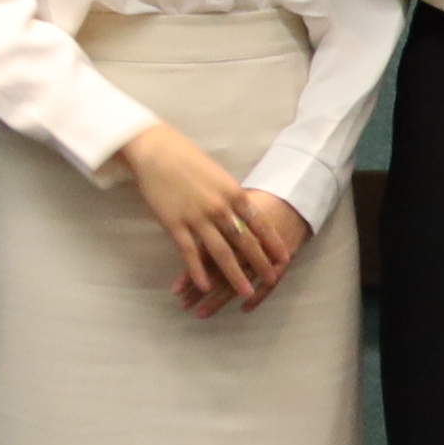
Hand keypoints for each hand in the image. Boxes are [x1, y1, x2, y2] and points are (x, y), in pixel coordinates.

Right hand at [112, 121, 304, 315]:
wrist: (158, 152)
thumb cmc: (190, 162)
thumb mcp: (220, 177)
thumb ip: (233, 197)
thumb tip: (245, 213)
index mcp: (235, 194)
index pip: (261, 224)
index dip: (273, 243)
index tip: (285, 258)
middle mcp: (221, 208)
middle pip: (246, 242)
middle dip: (261, 264)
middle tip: (273, 280)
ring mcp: (198, 217)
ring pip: (221, 252)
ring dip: (235, 275)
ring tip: (246, 292)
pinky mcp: (174, 224)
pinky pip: (189, 252)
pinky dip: (198, 271)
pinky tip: (206, 286)